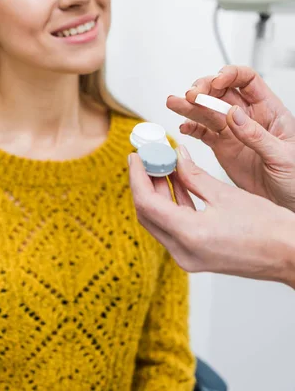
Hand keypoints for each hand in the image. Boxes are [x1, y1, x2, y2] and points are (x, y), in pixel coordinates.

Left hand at [129, 146, 294, 286]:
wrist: (289, 254)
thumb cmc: (266, 227)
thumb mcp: (225, 194)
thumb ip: (193, 175)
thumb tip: (176, 156)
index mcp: (189, 235)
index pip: (146, 203)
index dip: (137, 176)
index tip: (135, 156)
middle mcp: (183, 252)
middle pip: (148, 213)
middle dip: (144, 183)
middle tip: (146, 158)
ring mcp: (189, 258)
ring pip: (160, 220)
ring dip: (158, 192)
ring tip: (160, 164)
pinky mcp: (196, 256)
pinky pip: (174, 228)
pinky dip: (172, 205)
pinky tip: (176, 182)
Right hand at [166, 65, 294, 211]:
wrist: (288, 204)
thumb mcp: (283, 156)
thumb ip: (257, 135)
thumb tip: (234, 114)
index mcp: (269, 110)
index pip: (248, 80)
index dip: (230, 75)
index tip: (216, 81)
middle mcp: (248, 116)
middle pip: (222, 92)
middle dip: (204, 89)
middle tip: (191, 96)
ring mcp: (233, 131)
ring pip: (207, 111)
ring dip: (190, 106)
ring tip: (174, 102)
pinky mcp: (222, 147)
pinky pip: (203, 133)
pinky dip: (191, 128)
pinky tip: (184, 127)